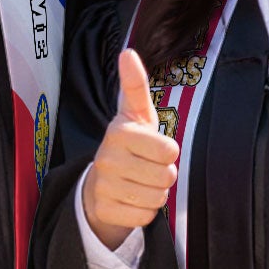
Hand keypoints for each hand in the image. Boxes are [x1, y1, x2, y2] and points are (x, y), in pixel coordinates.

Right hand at [82, 48, 178, 249]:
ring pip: (157, 198)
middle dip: (164, 175)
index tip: (155, 147)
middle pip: (166, 176)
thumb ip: (135, 85)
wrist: (100, 184)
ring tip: (140, 183)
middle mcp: (107, 158)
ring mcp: (103, 186)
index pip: (169, 150)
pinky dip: (144, 211)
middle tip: (148, 168)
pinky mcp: (104, 210)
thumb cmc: (129, 145)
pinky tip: (131, 200)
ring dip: (155, 193)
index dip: (168, 152)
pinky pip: (145, 216)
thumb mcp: (135, 114)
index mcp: (119, 131)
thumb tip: (128, 52)